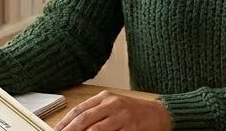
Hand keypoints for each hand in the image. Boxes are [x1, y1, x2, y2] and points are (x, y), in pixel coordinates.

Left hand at [53, 90, 170, 130]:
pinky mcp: (131, 128)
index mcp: (105, 97)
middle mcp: (113, 105)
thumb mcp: (113, 105)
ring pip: (96, 130)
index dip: (65, 122)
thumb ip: (95, 113)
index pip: (79, 110)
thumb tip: (74, 125)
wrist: (160, 114)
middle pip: (84, 119)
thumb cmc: (134, 111)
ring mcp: (122, 117)